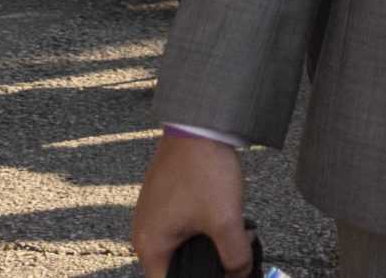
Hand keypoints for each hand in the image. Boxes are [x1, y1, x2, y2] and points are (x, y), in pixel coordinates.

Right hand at [130, 131, 249, 276]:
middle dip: (209, 264)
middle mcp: (145, 232)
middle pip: (177, 268)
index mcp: (150, 245)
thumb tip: (240, 275)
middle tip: (234, 258)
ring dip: (211, 244)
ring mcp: (155, 214)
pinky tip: (227, 217)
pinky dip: (206, 227)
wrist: (200, 123)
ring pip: (184, 246)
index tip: (220, 276)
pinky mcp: (166, 199)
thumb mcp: (225, 220)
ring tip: (235, 235)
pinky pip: (184, 226)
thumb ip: (235, 257)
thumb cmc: (202, 168)